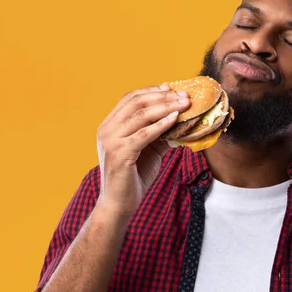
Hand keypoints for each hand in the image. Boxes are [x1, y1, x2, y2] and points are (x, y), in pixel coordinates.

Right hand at [95, 83, 189, 216]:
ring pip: (140, 115)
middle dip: (163, 96)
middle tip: (184, 95)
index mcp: (109, 125)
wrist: (119, 203)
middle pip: (136, 103)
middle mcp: (106, 129)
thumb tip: (181, 119)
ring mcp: (111, 141)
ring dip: (166, 107)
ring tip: (184, 104)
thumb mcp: (149, 150)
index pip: (130, 99)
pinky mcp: (120, 153)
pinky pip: (144, 134)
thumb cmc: (134, 176)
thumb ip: (160, 133)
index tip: (171, 87)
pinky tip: (175, 119)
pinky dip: (161, 124)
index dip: (151, 91)